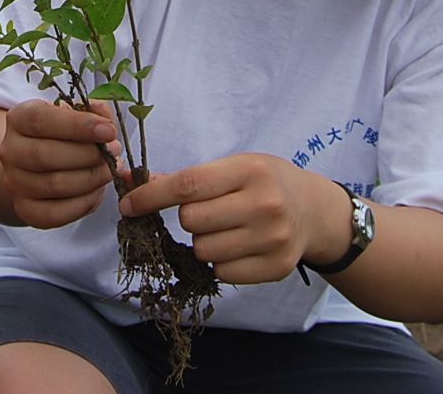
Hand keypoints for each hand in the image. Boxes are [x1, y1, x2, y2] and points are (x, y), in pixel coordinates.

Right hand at [0, 99, 119, 228]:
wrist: (39, 163)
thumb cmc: (63, 134)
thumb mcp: (74, 113)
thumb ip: (92, 111)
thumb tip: (105, 120)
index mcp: (18, 118)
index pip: (41, 120)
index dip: (78, 126)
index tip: (109, 130)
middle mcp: (9, 150)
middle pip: (46, 155)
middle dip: (89, 155)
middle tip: (114, 151)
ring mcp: (14, 182)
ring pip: (55, 185)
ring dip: (92, 178)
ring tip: (110, 169)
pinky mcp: (24, 210)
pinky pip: (56, 213)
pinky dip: (84, 202)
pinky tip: (97, 190)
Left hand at [118, 153, 350, 284]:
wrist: (314, 210)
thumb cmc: (264, 182)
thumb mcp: (232, 168)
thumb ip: (185, 178)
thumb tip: (130, 181)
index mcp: (249, 170)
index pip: (188, 185)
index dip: (151, 196)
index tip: (128, 205)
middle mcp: (264, 204)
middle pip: (192, 221)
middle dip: (189, 218)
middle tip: (209, 212)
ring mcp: (273, 239)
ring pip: (203, 250)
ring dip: (203, 242)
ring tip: (226, 229)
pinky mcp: (276, 267)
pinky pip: (221, 272)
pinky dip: (220, 263)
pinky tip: (238, 247)